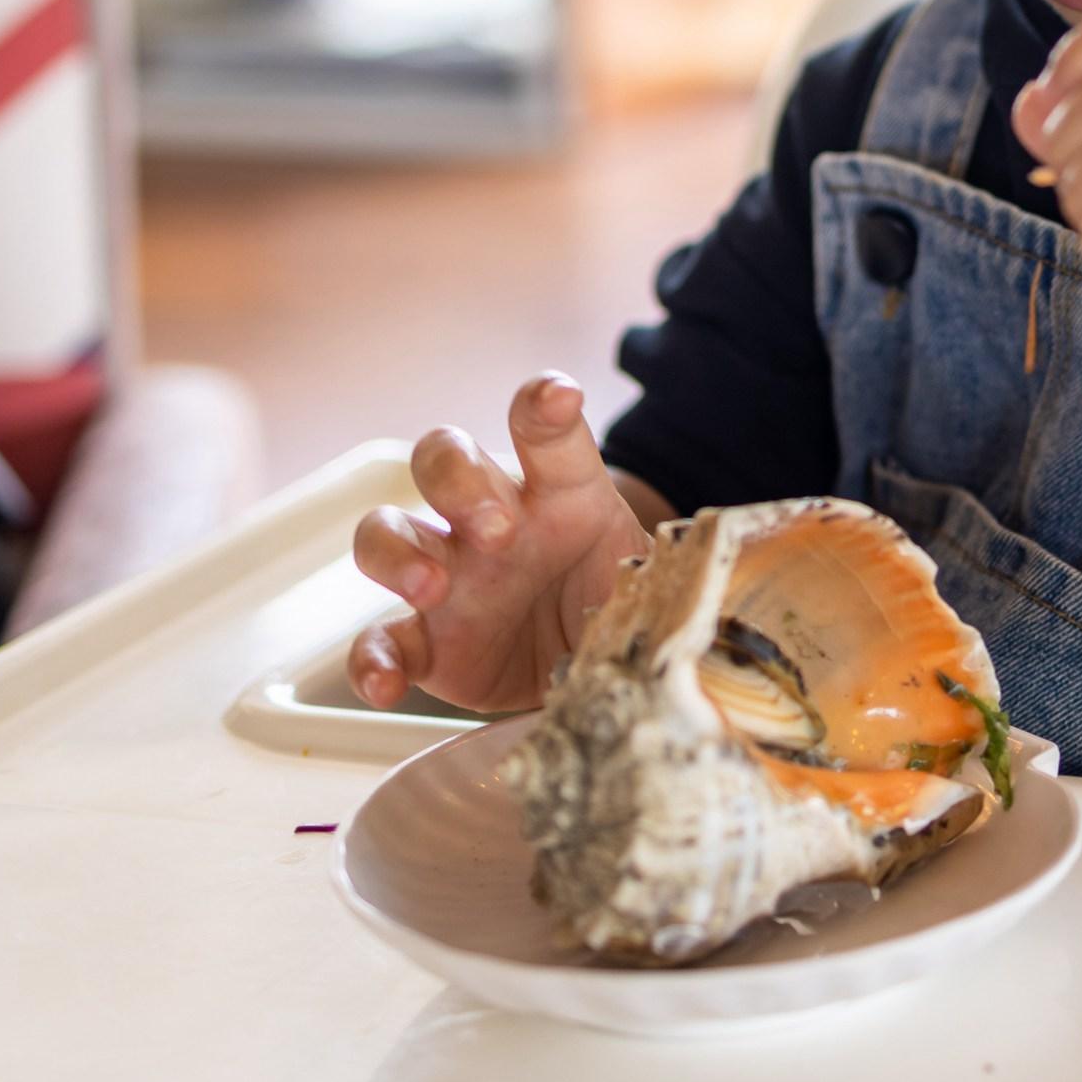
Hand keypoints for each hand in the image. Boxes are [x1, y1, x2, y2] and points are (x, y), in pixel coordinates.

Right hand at [348, 374, 654, 714]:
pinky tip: (383, 684)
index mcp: (559, 495)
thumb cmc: (616, 605)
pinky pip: (378, 641)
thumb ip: (667, 590)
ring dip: (400, 553)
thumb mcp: (650, 590)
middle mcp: (491, 522)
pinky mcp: (425, 642)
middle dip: (460, 481)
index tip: (558, 397)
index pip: (545, 434)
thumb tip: (712, 625)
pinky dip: (370, 660)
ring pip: (390, 532)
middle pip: (444, 459)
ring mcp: (448, 578)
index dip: (544, 406)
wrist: (592, 672)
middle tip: (498, 529)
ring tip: (431, 587)